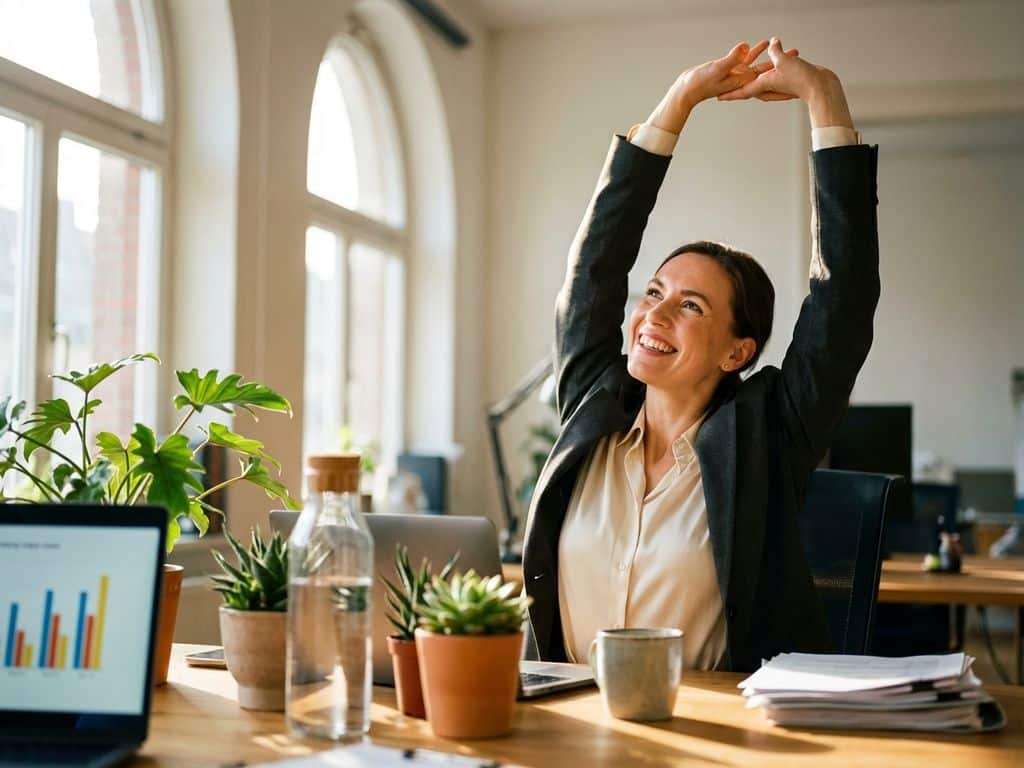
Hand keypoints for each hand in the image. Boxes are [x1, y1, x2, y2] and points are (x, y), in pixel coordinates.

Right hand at [646, 40, 795, 133]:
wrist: (686, 89)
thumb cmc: (698, 83)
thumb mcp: (716, 69)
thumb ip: (732, 59)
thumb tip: (746, 48)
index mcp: (742, 82)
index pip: (766, 79)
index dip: (782, 76)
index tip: (796, 72)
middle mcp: (742, 79)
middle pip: (768, 73)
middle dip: (784, 66)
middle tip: (798, 56)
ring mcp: (737, 74)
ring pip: (761, 65)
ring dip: (774, 58)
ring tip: (788, 49)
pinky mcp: (730, 68)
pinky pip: (748, 59)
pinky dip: (757, 52)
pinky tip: (764, 44)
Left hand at [717, 37, 853, 128]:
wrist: (820, 86)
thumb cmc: (801, 78)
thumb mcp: (784, 60)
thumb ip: (776, 51)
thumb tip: (773, 42)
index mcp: (763, 85)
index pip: (742, 91)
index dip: (729, 94)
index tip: (718, 98)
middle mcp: (769, 86)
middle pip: (749, 85)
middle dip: (738, 85)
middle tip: (726, 87)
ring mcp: (778, 84)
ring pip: (763, 76)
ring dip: (758, 70)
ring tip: (748, 68)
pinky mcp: (786, 79)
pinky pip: (775, 71)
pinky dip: (773, 64)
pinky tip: (776, 55)